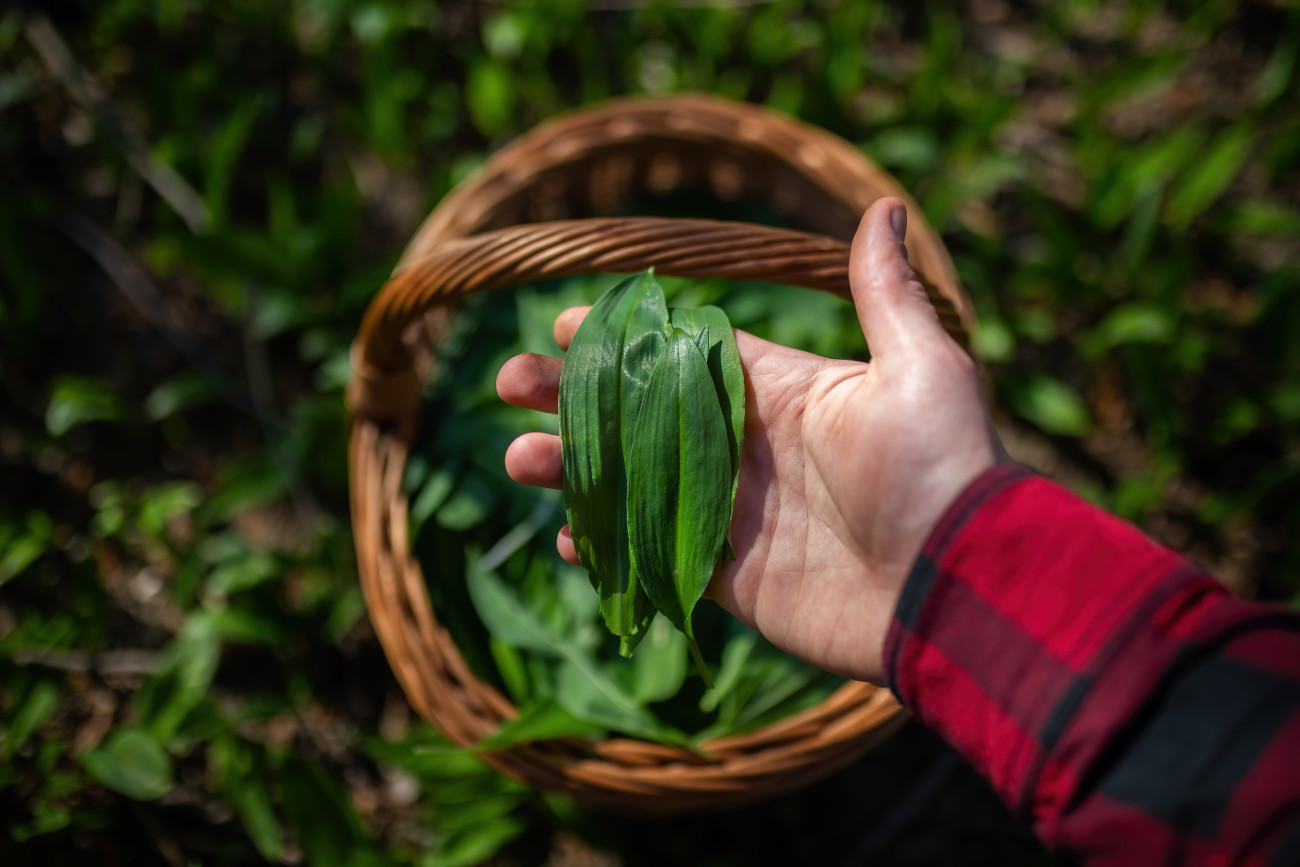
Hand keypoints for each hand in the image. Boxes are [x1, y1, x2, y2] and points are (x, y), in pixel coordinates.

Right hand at [496, 197, 1005, 682]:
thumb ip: (884, 293)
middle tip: (508, 385)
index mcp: (784, 393)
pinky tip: (569, 535)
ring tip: (517, 458)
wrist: (957, 585)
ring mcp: (737, 516)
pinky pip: (656, 557)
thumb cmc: (941, 466)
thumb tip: (885, 204)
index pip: (686, 356)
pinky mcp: (733, 580)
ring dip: (574, 469)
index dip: (624, 340)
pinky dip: (611, 547)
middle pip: (643, 416)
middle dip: (575, 399)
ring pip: (635, 484)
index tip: (563, 324)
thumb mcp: (921, 366)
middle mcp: (752, 449)